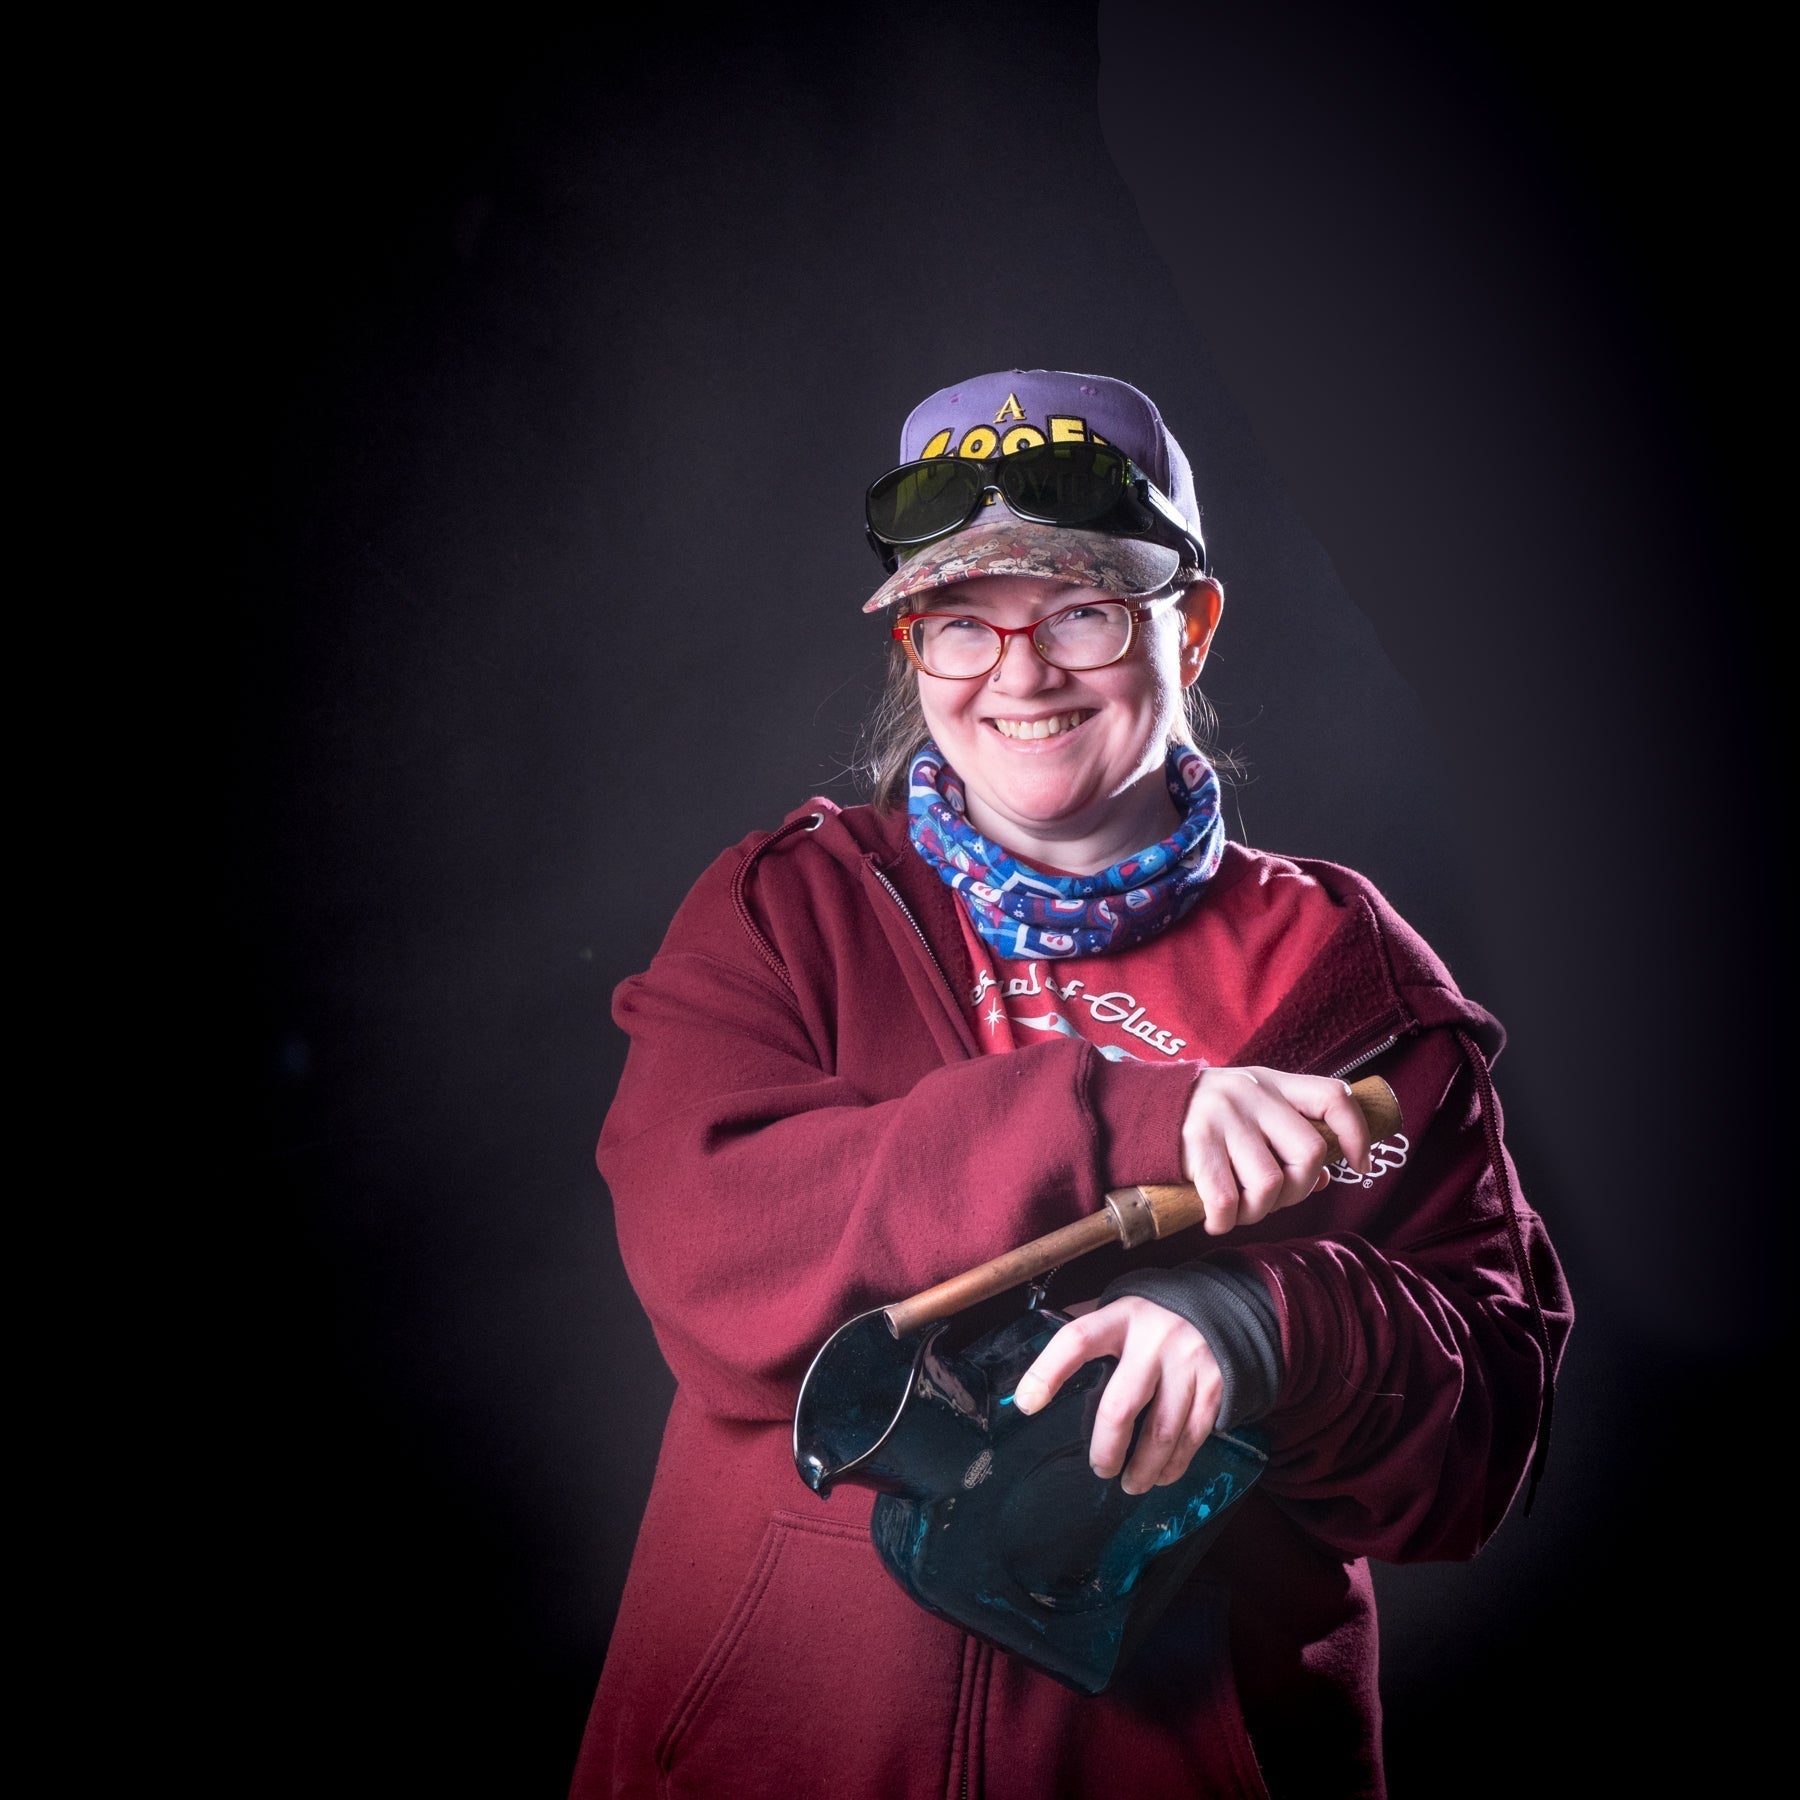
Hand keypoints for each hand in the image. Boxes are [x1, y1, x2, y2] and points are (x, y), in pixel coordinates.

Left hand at [1012, 1297, 1221, 1494]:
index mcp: (1121, 1317)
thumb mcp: (1121, 1312)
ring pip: (1160, 1431)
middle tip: (1099, 1469)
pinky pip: (1192, 1435)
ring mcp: (1188, 1363)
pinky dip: (1175, 1464)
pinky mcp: (1216, 1384)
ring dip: (1143, 1468)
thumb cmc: (1155, 1317)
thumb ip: (1089, 1334)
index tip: (1027, 1404)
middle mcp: (1154, 1339)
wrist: (1223, 1305)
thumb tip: (1041, 1375)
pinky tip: (1162, 1475)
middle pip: (1120, 1406)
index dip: (1048, 1372)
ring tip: (1130, 1484)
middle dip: (1106, 1448)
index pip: (1076, 1340)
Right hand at [1181, 1065, 1373, 1235]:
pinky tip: (1216, 1220)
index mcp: (1274, 1084)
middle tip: (1272, 1199)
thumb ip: (1288, 1138)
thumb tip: (1324, 1178)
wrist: (1142, 1108)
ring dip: (1257, 1211)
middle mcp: (1253, 1095)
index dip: (1356, 1134)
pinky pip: (1227, 1200)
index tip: (1358, 1165)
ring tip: (1239, 1210)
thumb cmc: (1207, 1118)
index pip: (1334, 1097)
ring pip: (1269, 1184)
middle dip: (1297, 1191)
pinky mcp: (1196, 1143)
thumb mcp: (1252, 1111)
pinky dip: (1225, 1221)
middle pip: (1309, 1153)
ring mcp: (1224, 1117)